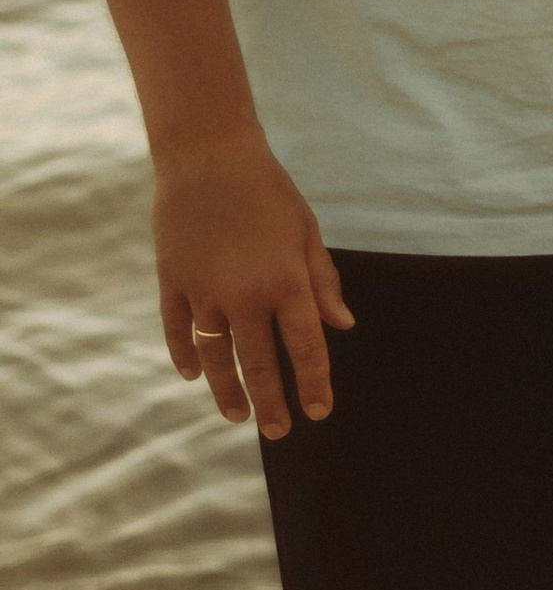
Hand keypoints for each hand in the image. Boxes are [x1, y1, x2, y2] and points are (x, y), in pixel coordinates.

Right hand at [154, 135, 352, 438]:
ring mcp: (204, 291)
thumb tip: (343, 327)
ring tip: (237, 416)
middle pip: (259, 366)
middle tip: (278, 432)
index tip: (319, 413)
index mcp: (286, 285)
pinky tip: (192, 375)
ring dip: (226, 391)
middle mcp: (244, 296)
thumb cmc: (269, 192)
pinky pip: (177, 330)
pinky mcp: (173, 281)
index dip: (314, 385)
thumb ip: (323, 284)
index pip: (305, 350)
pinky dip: (184, 356)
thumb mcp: (307, 234)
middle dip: (271, 404)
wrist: (208, 156)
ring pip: (215, 357)